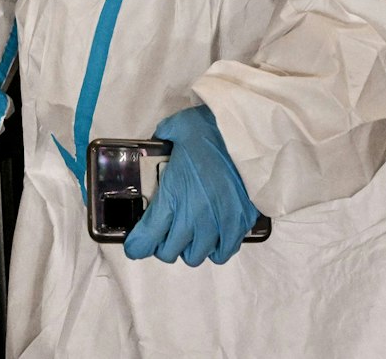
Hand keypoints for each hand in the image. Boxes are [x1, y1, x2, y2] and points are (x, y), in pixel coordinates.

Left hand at [123, 105, 258, 266]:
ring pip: (195, 256)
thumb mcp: (177, 128)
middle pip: (168, 253)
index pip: (145, 240)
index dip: (136, 246)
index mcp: (172, 197)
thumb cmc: (212, 129)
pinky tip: (214, 233)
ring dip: (189, 247)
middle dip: (162, 244)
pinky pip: (224, 252)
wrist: (250, 134)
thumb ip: (162, 137)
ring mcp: (218, 224)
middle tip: (166, 230)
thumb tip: (159, 139)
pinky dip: (216, 247)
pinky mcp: (240, 223)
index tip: (135, 243)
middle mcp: (193, 217)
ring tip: (192, 231)